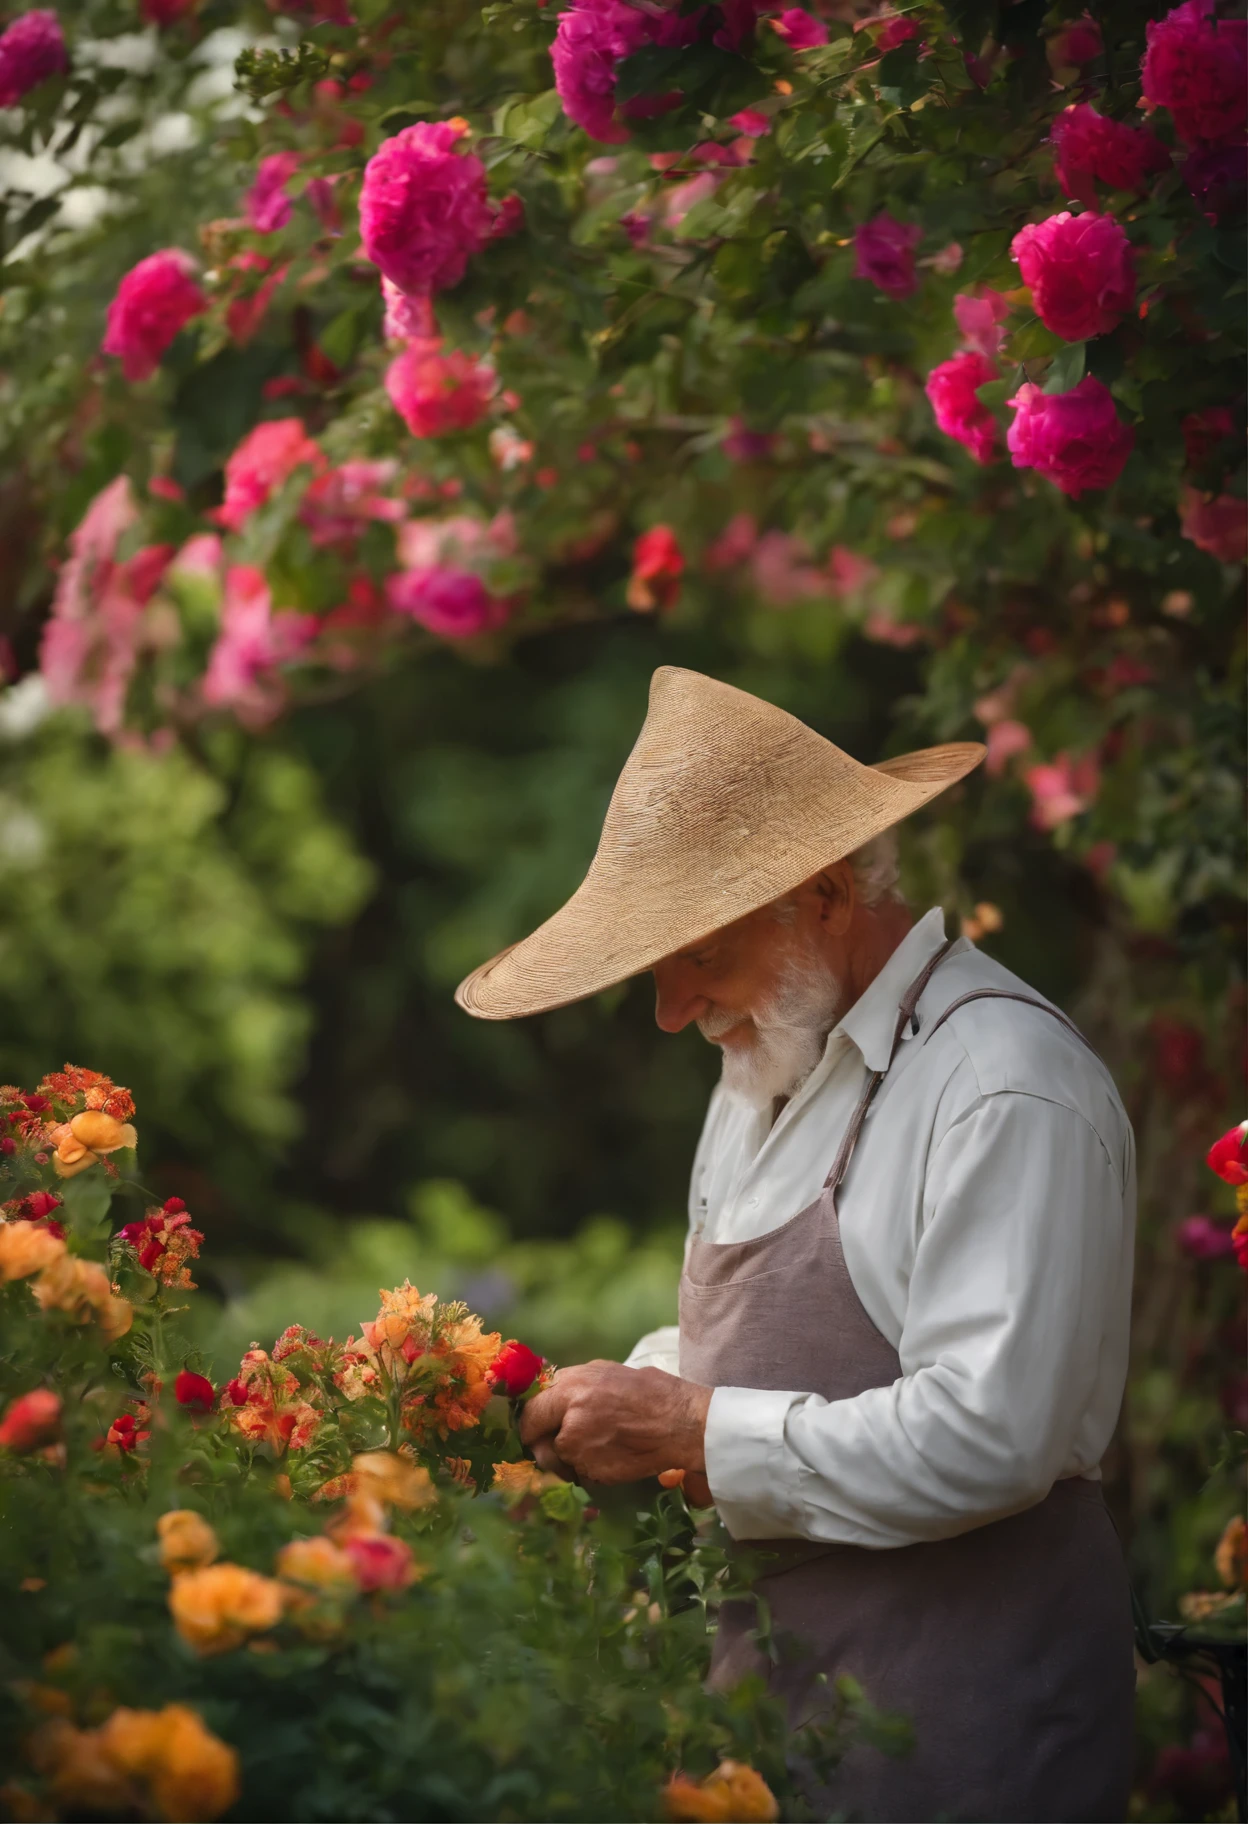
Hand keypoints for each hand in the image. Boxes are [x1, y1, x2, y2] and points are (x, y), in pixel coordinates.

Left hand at [519, 1361, 711, 1488]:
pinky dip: (589, 1470)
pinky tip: (610, 1457)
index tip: (533, 1428)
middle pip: (536, 1440)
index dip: (530, 1421)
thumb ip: (573, 1386)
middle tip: (558, 1445)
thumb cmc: (650, 1392)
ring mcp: (580, 1448)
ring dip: (568, 1460)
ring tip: (596, 1448)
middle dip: (543, 1445)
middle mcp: (570, 1417)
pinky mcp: (593, 1472)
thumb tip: (549, 1395)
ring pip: (558, 1460)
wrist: (680, 1423)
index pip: (530, 1409)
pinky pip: (579, 1474)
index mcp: (571, 1386)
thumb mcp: (606, 1373)